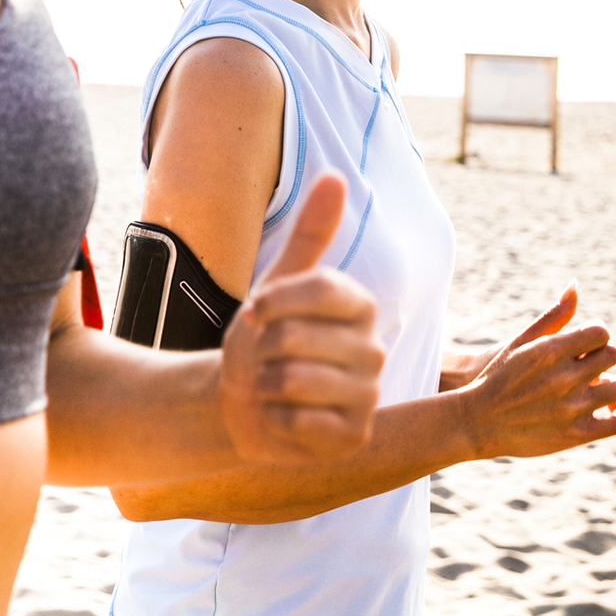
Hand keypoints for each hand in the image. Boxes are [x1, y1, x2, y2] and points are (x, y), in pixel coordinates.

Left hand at [219, 174, 383, 463]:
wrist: (242, 402)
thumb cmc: (261, 340)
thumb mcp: (277, 284)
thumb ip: (310, 236)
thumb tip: (336, 178)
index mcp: (360, 306)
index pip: (320, 288)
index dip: (274, 300)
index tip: (253, 313)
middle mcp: (373, 349)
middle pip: (297, 336)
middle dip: (262, 349)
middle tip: (265, 359)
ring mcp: (368, 395)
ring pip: (295, 379)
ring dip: (264, 385)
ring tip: (270, 387)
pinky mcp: (353, 437)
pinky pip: (300, 421)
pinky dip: (273, 419)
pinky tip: (280, 417)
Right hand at [458, 284, 615, 459]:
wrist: (478, 422)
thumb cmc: (498, 376)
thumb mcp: (521, 341)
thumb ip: (553, 315)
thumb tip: (576, 285)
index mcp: (551, 350)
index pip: (600, 332)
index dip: (596, 336)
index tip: (587, 344)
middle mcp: (565, 377)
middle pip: (612, 356)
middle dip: (603, 358)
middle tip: (590, 365)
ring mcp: (573, 407)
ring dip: (610, 386)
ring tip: (595, 389)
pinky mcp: (576, 434)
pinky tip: (613, 411)